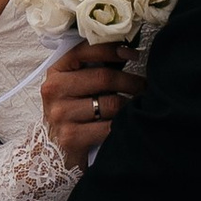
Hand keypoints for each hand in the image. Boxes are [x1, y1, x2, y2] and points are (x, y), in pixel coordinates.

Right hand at [39, 37, 141, 171]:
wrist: (54, 150)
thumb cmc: (72, 112)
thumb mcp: (74, 86)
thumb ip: (92, 67)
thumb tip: (127, 51)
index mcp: (56, 72)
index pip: (85, 51)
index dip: (113, 50)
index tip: (133, 54)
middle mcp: (54, 90)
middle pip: (104, 77)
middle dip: (132, 81)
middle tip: (146, 86)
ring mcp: (60, 114)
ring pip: (110, 103)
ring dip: (131, 104)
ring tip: (141, 105)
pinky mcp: (70, 137)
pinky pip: (109, 127)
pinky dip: (124, 125)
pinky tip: (129, 124)